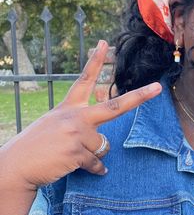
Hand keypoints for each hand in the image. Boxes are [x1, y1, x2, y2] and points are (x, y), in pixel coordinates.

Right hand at [0, 41, 161, 190]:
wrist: (15, 165)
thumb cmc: (36, 145)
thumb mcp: (54, 123)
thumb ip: (77, 119)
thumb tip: (100, 120)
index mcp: (68, 107)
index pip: (84, 80)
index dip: (96, 62)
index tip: (105, 44)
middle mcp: (75, 117)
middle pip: (115, 106)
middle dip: (139, 97)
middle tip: (158, 88)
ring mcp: (76, 134)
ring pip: (104, 145)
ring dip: (94, 154)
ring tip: (72, 155)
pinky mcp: (76, 153)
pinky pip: (96, 163)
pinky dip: (95, 169)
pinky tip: (85, 170)